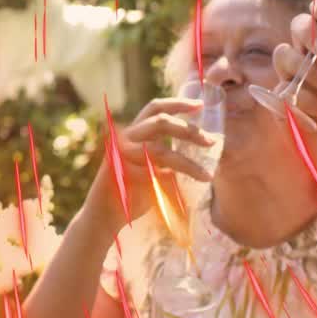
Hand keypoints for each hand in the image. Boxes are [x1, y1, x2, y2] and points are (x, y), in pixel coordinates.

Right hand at [83, 97, 213, 232]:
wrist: (105, 214)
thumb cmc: (131, 191)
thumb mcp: (151, 166)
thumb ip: (166, 155)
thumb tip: (200, 150)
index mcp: (135, 132)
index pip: (156, 108)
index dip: (178, 103)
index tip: (200, 105)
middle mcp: (126, 138)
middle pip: (160, 122)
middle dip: (189, 130)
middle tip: (211, 141)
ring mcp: (122, 155)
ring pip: (160, 151)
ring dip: (188, 163)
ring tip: (207, 175)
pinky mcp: (121, 174)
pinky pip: (153, 175)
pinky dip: (172, 184)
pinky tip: (183, 195)